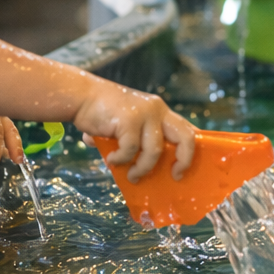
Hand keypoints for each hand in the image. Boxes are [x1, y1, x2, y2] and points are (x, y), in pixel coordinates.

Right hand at [73, 80, 196, 182]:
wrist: (81, 97)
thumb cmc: (103, 113)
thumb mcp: (129, 124)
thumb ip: (137, 141)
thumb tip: (140, 170)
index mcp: (160, 111)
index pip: (186, 128)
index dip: (193, 148)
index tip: (187, 166)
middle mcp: (157, 110)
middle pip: (185, 137)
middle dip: (184, 160)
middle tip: (175, 175)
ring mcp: (144, 114)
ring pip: (155, 151)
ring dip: (143, 168)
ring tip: (132, 176)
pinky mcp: (129, 120)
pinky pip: (131, 150)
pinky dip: (121, 159)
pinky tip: (111, 160)